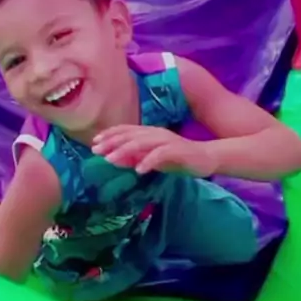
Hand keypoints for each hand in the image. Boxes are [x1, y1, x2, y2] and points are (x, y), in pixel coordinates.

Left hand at [92, 125, 217, 176]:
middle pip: (130, 135)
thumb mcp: (151, 159)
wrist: (206, 158)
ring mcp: (167, 141)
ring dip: (125, 150)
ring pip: (142, 143)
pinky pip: (160, 155)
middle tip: (96, 150)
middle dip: (111, 142)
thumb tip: (114, 159)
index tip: (94, 142)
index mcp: (149, 133)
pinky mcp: (177, 150)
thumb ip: (134, 158)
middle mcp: (156, 134)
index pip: (126, 130)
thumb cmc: (178, 158)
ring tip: (110, 159)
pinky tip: (139, 170)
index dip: (110, 134)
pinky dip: (149, 161)